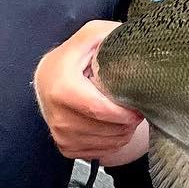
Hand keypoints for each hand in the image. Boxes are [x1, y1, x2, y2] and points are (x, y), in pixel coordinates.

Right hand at [33, 20, 145, 163]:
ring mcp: (57, 131)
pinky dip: (111, 143)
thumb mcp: (92, 35)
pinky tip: (112, 126)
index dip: (122, 112)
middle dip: (126, 123)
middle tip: (135, 110)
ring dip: (121, 133)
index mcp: (60, 83)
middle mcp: (55, 110)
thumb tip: (135, 46)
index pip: (97, 108)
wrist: (51, 77)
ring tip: (125, 116)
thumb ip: (111, 37)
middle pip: (103, 128)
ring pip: (103, 143)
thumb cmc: (76, 56)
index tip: (137, 108)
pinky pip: (96, 152)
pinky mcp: (63, 145)